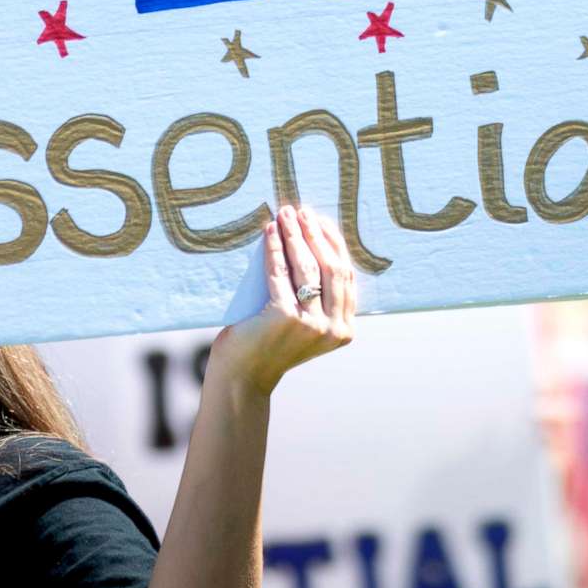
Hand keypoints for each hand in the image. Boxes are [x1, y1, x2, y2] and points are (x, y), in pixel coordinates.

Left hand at [209, 205, 358, 396]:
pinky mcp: (286, 317)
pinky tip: (269, 231)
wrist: (242, 376)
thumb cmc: (268, 344)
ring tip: (285, 214)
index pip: (345, 276)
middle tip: (301, 211)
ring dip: (295, 235)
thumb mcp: (305, 321)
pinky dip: (273, 247)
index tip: (320, 222)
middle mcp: (334, 328)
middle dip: (316, 234)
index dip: (333, 244)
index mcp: (344, 329)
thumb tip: (313, 241)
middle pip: (330, 267)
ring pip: (307, 266)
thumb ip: (317, 297)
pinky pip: (280, 272)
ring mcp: (312, 324)